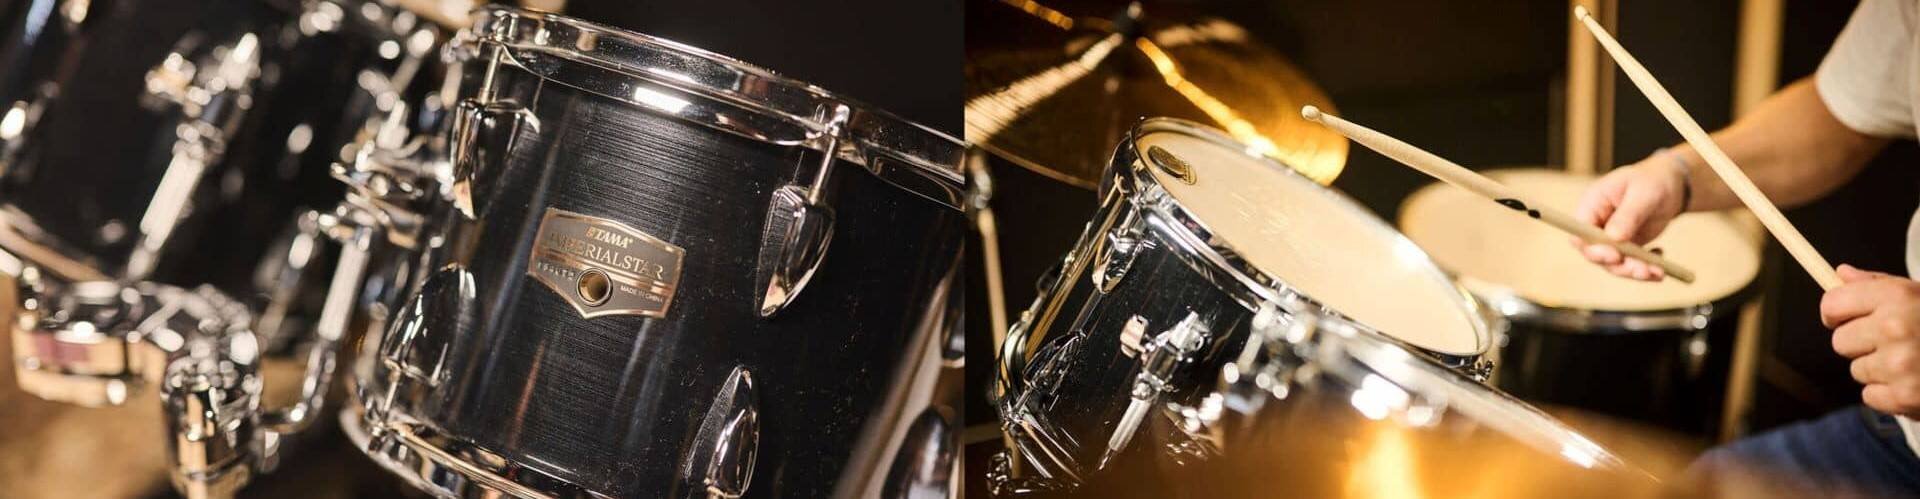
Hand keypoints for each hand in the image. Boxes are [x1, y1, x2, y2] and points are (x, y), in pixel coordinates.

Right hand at [1570, 156, 1688, 280]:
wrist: (1669, 184)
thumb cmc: (1652, 180)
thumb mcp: (1642, 193)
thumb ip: (1628, 215)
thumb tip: (1614, 238)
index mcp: (1592, 205)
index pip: (1580, 234)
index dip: (1593, 249)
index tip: (1615, 256)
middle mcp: (1597, 224)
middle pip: (1596, 254)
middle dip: (1619, 265)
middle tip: (1643, 270)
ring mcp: (1611, 237)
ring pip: (1615, 263)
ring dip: (1635, 271)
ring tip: (1657, 271)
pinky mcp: (1626, 246)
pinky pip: (1631, 263)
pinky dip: (1646, 268)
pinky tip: (1660, 262)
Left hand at [1822, 265, 1919, 416]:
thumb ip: (1878, 285)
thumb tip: (1840, 274)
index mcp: (1897, 297)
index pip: (1833, 304)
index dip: (1835, 312)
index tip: (1842, 317)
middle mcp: (1895, 328)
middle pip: (1840, 341)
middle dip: (1862, 343)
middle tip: (1895, 342)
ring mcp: (1900, 365)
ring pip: (1857, 370)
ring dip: (1879, 370)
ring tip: (1914, 363)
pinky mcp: (1906, 397)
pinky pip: (1871, 396)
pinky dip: (1890, 395)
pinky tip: (1917, 383)